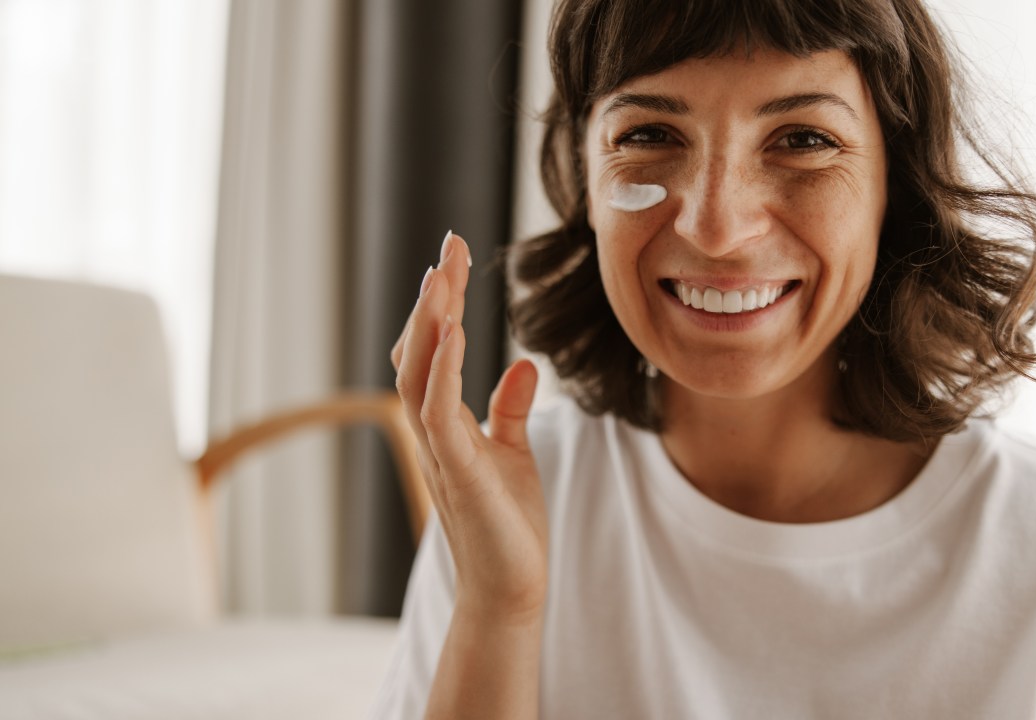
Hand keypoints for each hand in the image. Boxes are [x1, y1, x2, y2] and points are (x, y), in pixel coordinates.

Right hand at [392, 231, 547, 622]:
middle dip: (433, 297)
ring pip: (416, 374)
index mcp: (443, 424)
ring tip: (443, 275)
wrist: (509, 588)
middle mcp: (431, 432)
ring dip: (428, 322)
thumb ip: (510, 408)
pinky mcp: (457, 472)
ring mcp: (439, 451)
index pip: (432, 350)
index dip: (440, 304)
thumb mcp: (514, 453)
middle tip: (450, 246)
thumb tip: (522, 363)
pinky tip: (454, 331)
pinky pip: (438, 412)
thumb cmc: (508, 525)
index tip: (455, 257)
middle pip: (418, 350)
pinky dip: (443, 370)